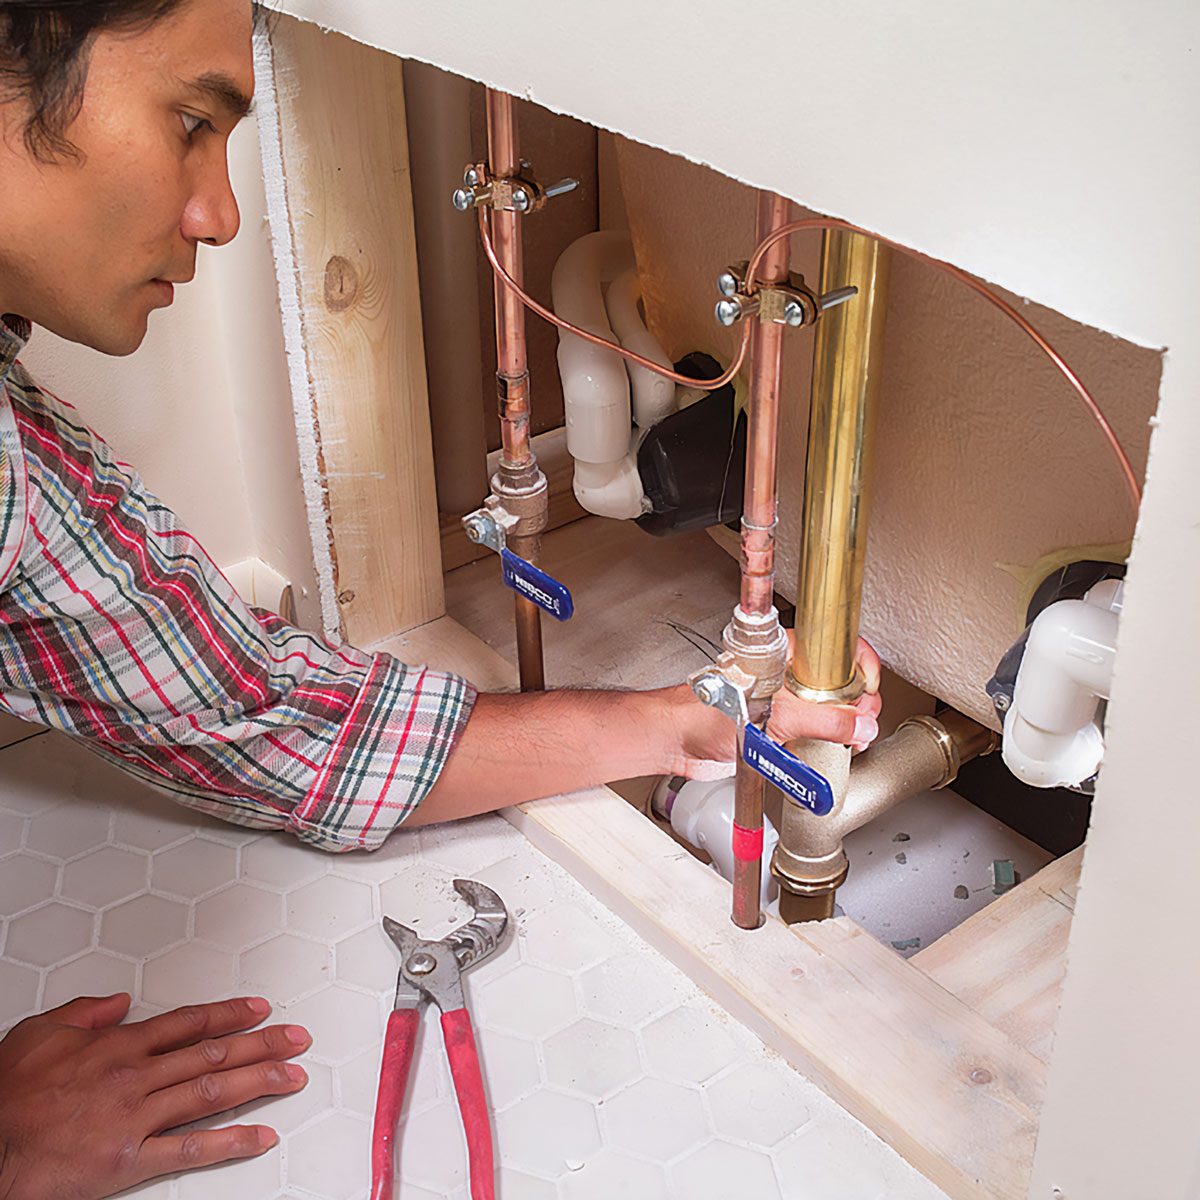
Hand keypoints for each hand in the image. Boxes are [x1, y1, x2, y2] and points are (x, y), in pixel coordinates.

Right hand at [0, 993, 310, 1199]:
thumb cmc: (6, 1097)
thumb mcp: (39, 1033)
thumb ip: (84, 1012)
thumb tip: (116, 1002)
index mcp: (118, 1046)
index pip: (189, 1022)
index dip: (230, 1014)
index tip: (259, 1008)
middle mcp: (136, 1077)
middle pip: (213, 1053)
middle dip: (262, 1043)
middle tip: (296, 1037)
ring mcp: (137, 1118)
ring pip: (213, 1092)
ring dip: (260, 1082)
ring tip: (293, 1076)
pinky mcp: (130, 1159)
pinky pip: (191, 1149)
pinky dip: (231, 1142)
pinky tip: (260, 1136)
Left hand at [668, 636, 882, 776]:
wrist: (676, 742)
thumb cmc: (705, 712)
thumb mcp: (776, 716)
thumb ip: (824, 721)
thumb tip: (861, 724)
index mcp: (787, 656)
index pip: (838, 648)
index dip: (861, 666)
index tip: (871, 689)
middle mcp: (786, 676)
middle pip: (838, 683)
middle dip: (857, 703)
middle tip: (863, 722)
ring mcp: (781, 702)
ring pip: (825, 710)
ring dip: (842, 726)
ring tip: (851, 739)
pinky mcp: (774, 727)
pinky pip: (808, 733)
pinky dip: (823, 743)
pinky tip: (830, 751)